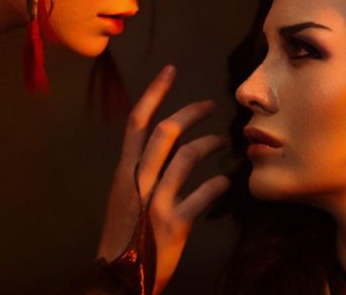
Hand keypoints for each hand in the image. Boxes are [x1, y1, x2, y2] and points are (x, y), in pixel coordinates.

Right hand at [97, 65, 230, 294]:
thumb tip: (159, 154)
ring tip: (225, 143)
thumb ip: (140, 177)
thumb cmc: (124, 240)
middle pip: (164, 132)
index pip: (136, 123)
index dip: (154, 94)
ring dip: (210, 145)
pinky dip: (218, 186)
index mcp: (124, 173)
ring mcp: (155, 202)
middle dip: (190, 112)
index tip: (170, 71)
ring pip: (185, 158)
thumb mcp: (124, 201)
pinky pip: (201, 196)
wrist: (117, 280)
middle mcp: (137, 181)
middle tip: (211, 104)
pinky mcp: (173, 224)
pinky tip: (227, 183)